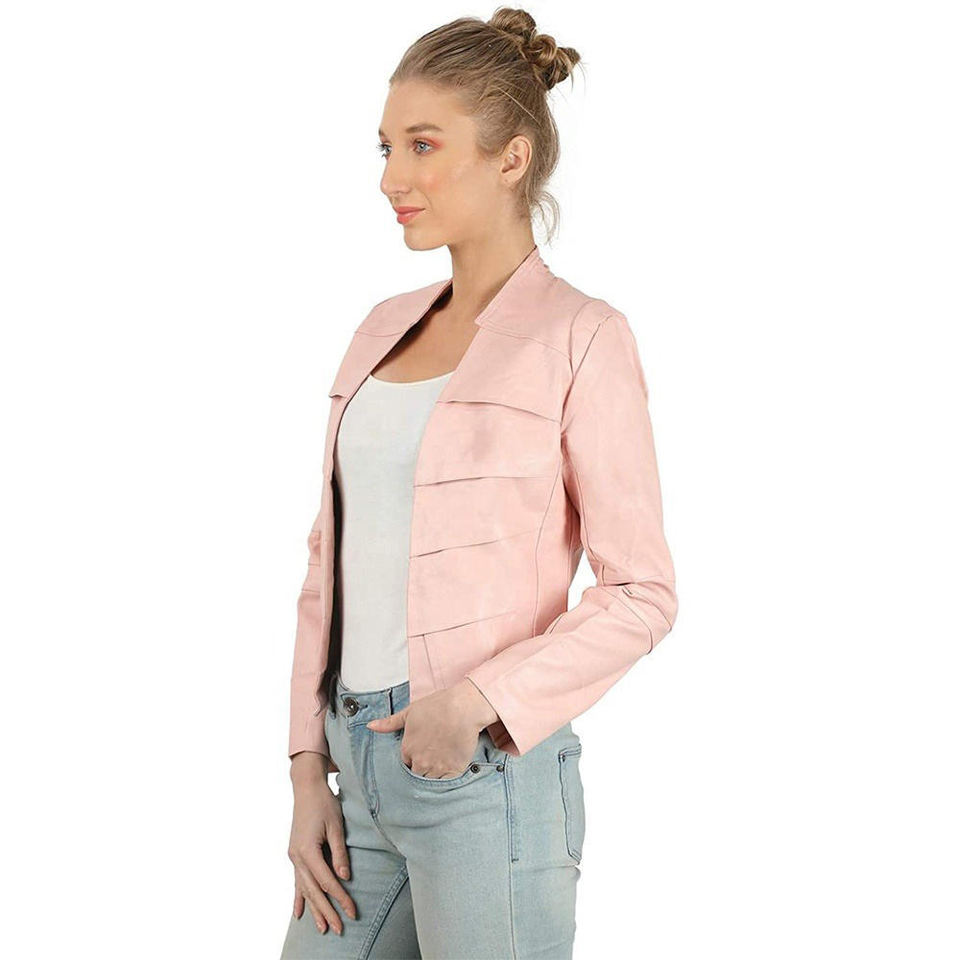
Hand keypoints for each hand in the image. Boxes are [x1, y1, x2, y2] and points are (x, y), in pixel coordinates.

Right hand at [287, 765, 356, 935]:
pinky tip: (299, 913)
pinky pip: (297, 881)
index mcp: (307, 850)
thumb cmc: (324, 803)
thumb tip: (344, 877)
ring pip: (304, 889)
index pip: (327, 881)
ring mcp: (294, 856)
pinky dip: (299, 897)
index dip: (340, 897)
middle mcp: (297, 857)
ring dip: (313, 909)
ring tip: (321, 928)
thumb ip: (339, 852)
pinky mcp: (295, 854)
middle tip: (339, 929)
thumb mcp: (336, 826)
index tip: (351, 911)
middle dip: (326, 911)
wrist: (306, 788)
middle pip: (314, 890)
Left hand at [365, 679, 499, 778]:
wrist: (462, 708)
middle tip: (430, 761)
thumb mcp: (410, 711)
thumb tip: (371, 726)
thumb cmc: (438, 706)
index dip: (412, 759)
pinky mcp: (453, 770)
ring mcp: (436, 768)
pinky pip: (445, 784)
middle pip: (415, 775)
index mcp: (407, 748)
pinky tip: (448, 772)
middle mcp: (419, 761)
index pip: (404, 764)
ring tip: (440, 767)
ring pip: (429, 782)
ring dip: (432, 777)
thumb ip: (390, 722)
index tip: (419, 754)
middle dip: (420, 770)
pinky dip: (446, 780)